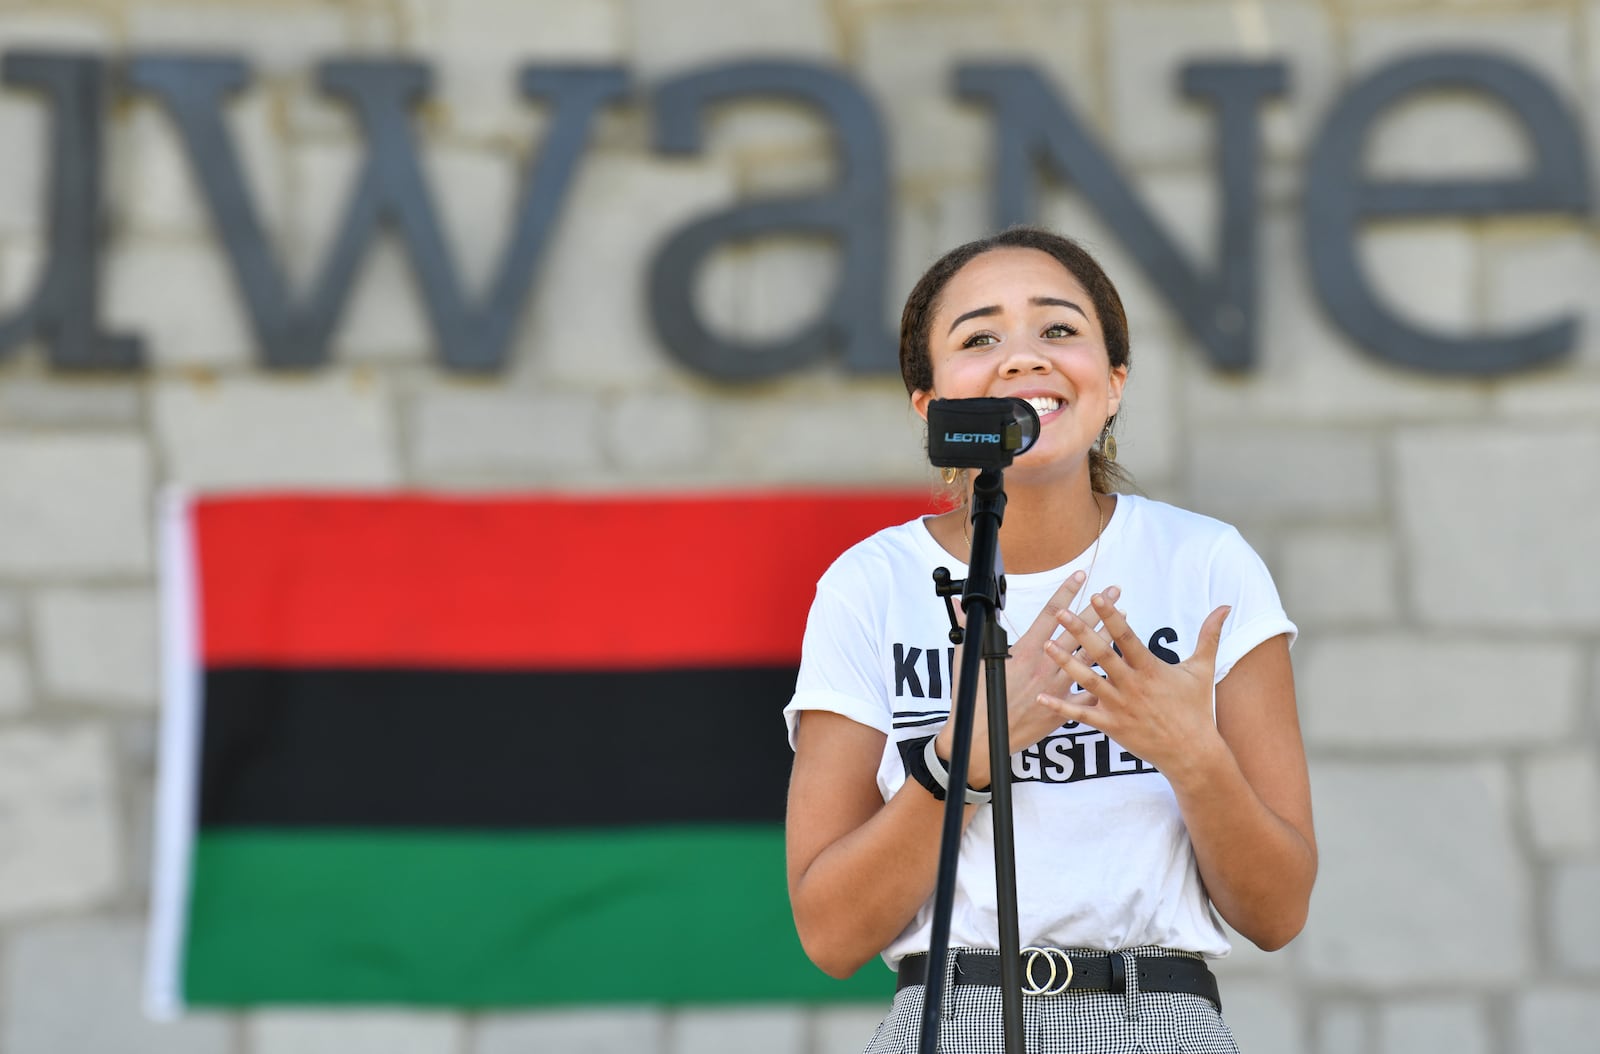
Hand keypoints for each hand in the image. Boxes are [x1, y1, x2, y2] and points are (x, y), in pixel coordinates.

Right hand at [935, 569, 1108, 788]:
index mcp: (1025, 650)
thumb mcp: (969, 658)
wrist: (981, 738)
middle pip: (1078, 630)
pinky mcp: (1061, 710)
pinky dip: (1105, 685)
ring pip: (1089, 657)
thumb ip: (968, 628)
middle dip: (1098, 608)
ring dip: (1107, 637)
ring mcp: (1056, 688)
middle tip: (1115, 591)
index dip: (1067, 592)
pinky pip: (1088, 696)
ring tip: (1124, 620)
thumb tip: (960, 605)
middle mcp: (1045, 665)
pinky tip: (1122, 672)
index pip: (1050, 613)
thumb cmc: (973, 699)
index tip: (1081, 577)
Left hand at [1038, 590, 1231, 776]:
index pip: (1127, 636)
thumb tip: (1225, 607)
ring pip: (1087, 680)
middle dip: (1080, 631)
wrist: (1192, 753)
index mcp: (1151, 668)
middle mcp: (1132, 685)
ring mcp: (1120, 706)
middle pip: (1101, 654)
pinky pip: (1081, 715)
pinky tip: (1041, 696)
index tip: (1096, 596)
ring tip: (1045, 645)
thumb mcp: (1202, 669)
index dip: (1111, 616)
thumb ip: (1209, 635)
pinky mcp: (1111, 726)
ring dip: (1065, 662)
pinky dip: (1060, 706)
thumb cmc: (1196, 709)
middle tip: (1061, 612)